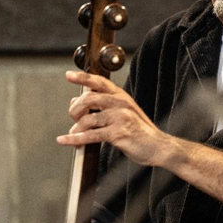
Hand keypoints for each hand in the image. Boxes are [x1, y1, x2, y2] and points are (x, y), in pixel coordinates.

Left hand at [56, 71, 175, 166]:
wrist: (157, 146)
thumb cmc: (138, 131)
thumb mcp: (121, 113)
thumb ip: (101, 106)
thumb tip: (75, 101)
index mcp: (121, 96)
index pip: (99, 82)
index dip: (83, 77)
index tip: (69, 75)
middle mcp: (120, 103)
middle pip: (88, 98)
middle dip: (75, 109)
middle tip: (73, 117)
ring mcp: (120, 118)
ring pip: (88, 119)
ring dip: (76, 128)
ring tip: (73, 134)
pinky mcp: (118, 133)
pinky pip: (91, 135)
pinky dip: (75, 139)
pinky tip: (65, 140)